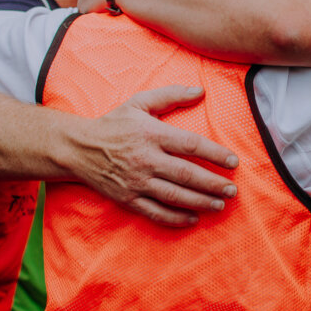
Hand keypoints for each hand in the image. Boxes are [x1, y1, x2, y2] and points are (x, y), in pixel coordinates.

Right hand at [71, 85, 239, 225]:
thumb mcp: (140, 102)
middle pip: (187, 174)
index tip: (233, 161)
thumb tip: (201, 91)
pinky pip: (155, 212)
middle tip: (233, 189)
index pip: (191, 145)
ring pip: (174, 195)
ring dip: (200, 201)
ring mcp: (136, 181)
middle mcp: (146, 159)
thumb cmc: (114, 124)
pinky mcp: (127, 199)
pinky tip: (193, 219)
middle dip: (213, 183)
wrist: (77, 148)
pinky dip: (175, 218)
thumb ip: (171, 95)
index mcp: (152, 134)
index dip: (215, 154)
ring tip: (221, 204)